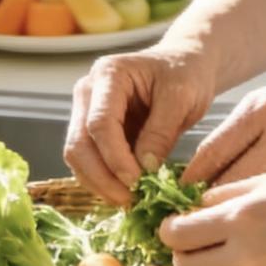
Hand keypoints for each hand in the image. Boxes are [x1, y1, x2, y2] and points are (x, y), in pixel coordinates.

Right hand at [64, 46, 216, 206]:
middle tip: (131, 201)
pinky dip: (104, 180)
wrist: (187, 64)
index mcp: (109, 74)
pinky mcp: (94, 131)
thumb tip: (143, 171)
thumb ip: (161, 131)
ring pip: (78, 157)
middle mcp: (89, 91)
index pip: (99, 123)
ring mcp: (87, 111)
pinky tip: (126, 192)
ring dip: (100, 184)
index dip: (115, 158)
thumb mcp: (182, 97)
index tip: (138, 182)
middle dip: (102, 178)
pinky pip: (89, 161)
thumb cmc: (186, 73)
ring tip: (130, 201)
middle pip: (79, 143)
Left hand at [160, 172, 265, 265]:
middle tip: (192, 241)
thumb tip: (196, 204)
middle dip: (181, 253)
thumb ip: (228, 192)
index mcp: (240, 218)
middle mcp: (243, 256)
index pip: (180, 233)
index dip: (168, 229)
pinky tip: (252, 262)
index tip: (171, 224)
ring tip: (220, 252)